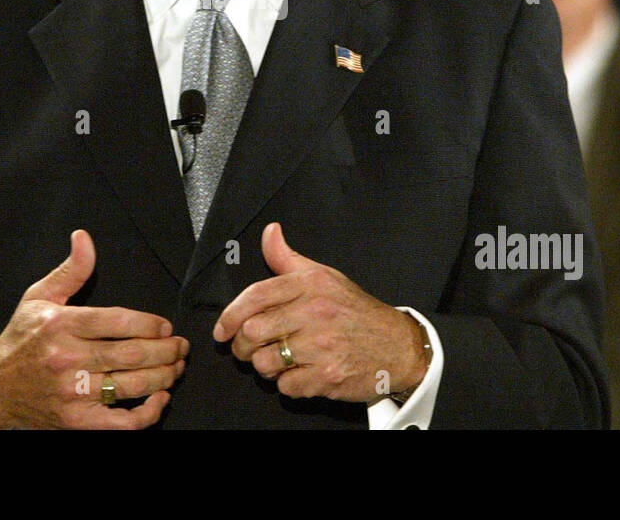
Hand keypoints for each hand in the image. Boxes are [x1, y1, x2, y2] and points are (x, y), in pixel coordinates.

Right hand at [0, 229, 188, 428]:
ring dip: (164, 376)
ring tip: (176, 367)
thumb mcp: (39, 297)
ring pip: (132, 385)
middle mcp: (67, 358)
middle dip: (166, 350)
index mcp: (61, 325)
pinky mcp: (76, 420)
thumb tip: (84, 238)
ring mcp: (73, 392)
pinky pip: (121, 422)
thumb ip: (71, 270)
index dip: (150, 324)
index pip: (118, 321)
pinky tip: (159, 399)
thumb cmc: (22, 339)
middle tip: (181, 346)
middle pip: (132, 354)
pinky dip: (148, 413)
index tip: (165, 327)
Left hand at [213, 223, 428, 403]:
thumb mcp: (324, 276)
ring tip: (276, 361)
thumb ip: (288, 258)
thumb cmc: (356, 311)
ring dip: (263, 368)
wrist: (398, 345)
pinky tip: (298, 374)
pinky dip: (286, 385)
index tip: (222, 330)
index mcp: (310, 285)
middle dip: (242, 347)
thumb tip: (270, 232)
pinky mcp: (328, 376)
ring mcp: (322, 346)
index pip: (255, 296)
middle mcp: (315, 313)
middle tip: (248, 350)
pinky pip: (286, 386)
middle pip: (252, 333)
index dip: (230, 315)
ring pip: (264, 363)